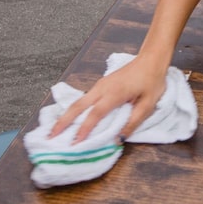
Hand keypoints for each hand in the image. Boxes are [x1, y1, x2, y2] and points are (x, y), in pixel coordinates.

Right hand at [49, 54, 166, 142]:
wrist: (151, 59)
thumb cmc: (152, 81)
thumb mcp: (148, 105)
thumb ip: (132, 123)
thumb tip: (118, 139)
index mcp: (114, 93)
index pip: (95, 114)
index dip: (84, 129)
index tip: (74, 144)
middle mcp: (102, 88)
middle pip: (77, 106)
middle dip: (63, 122)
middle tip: (50, 137)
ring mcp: (100, 85)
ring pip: (78, 101)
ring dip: (66, 116)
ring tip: (55, 131)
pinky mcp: (101, 85)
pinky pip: (84, 98)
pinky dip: (74, 110)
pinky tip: (71, 119)